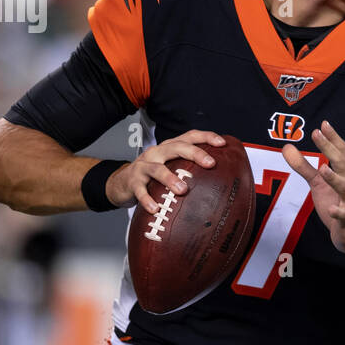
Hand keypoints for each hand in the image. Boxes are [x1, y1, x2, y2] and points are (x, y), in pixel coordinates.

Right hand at [108, 130, 223, 213]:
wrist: (122, 182)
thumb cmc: (153, 175)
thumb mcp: (172, 167)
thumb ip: (190, 169)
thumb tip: (222, 180)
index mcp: (170, 147)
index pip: (190, 136)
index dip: (206, 137)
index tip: (222, 143)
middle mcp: (157, 152)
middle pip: (176, 147)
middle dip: (195, 153)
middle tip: (210, 163)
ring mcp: (143, 166)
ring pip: (157, 168)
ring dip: (170, 178)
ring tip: (182, 190)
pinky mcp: (132, 181)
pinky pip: (140, 190)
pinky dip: (147, 199)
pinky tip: (155, 208)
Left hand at [282, 120, 344, 253]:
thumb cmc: (337, 202)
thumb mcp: (317, 183)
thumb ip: (303, 166)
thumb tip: (286, 147)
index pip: (341, 152)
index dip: (333, 138)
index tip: (323, 124)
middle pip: (343, 164)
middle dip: (331, 149)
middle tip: (317, 135)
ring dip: (335, 179)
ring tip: (323, 169)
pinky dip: (339, 213)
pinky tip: (331, 210)